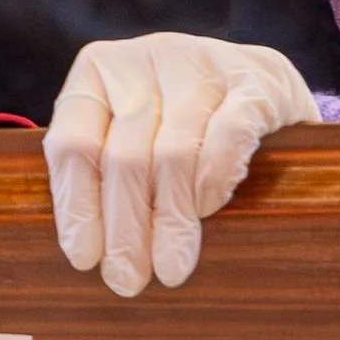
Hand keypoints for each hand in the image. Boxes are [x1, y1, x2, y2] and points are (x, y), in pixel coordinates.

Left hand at [45, 33, 319, 297]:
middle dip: (125, 228)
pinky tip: (207, 212)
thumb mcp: (134, 135)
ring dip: (170, 219)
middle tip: (128, 280)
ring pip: (172, 152)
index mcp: (99, 73)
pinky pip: (228, 134)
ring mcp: (202, 63)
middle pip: (123, 157)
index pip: (73, 145)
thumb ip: (104, 175)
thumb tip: (86, 256)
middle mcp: (145, 59)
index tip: (84, 259)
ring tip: (171, 267)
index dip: (77, 205)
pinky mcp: (257, 79)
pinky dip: (213, 180)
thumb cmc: (186, 124)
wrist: (266, 85)